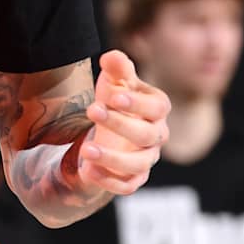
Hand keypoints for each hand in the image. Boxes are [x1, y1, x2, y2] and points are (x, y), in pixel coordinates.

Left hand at [77, 51, 169, 197]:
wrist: (107, 132)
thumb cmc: (115, 101)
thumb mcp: (114, 82)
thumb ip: (117, 69)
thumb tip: (111, 57)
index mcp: (156, 108)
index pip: (157, 107)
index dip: (138, 103)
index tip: (113, 97)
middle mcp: (157, 135)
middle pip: (147, 135)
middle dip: (119, 124)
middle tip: (91, 110)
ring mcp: (146, 159)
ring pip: (138, 165)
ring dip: (112, 159)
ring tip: (86, 150)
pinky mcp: (134, 178)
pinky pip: (127, 186)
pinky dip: (109, 181)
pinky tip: (87, 171)